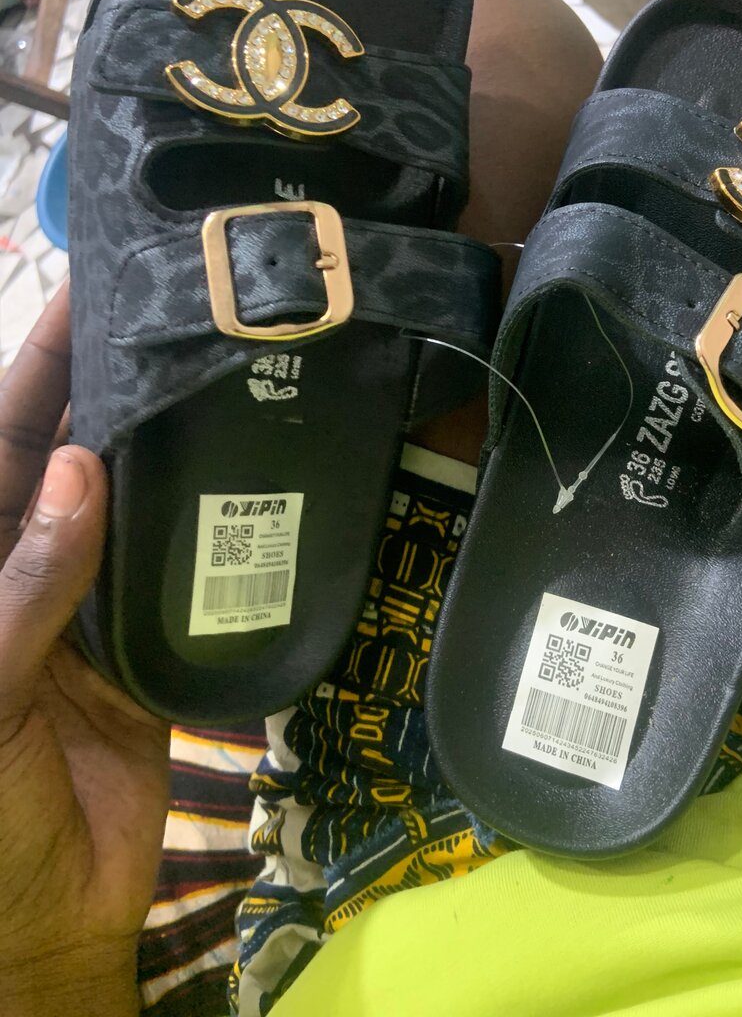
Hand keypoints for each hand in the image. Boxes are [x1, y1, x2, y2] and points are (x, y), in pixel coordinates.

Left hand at [0, 285, 170, 1016]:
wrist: (52, 924)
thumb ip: (22, 587)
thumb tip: (76, 470)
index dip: (30, 368)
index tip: (77, 291)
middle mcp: (26, 569)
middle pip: (64, 456)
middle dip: (100, 388)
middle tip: (167, 313)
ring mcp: (90, 603)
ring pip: (126, 503)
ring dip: (160, 446)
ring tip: (214, 373)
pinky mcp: (149, 642)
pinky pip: (178, 570)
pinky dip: (205, 527)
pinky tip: (243, 479)